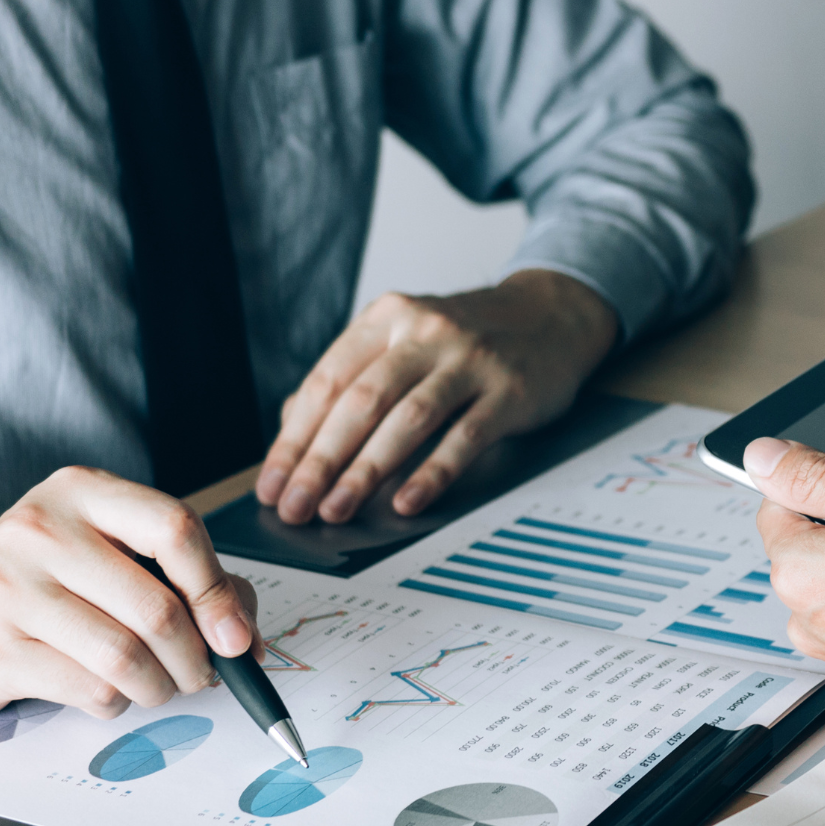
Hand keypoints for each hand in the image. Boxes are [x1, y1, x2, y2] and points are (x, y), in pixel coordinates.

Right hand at [0, 467, 259, 718]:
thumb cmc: (41, 582)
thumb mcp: (104, 550)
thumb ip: (181, 574)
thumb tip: (242, 628)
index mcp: (83, 490)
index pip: (173, 528)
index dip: (217, 588)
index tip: (236, 635)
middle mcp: (43, 527)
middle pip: (156, 606)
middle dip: (197, 658)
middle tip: (204, 675)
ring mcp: (9, 585)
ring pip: (126, 657)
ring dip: (160, 688)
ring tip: (160, 687)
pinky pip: (89, 690)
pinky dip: (115, 703)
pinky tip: (105, 690)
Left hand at [257, 269, 618, 523]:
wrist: (551, 315)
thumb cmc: (466, 339)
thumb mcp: (405, 338)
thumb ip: (353, 377)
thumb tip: (293, 431)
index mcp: (388, 317)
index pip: (328, 381)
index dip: (294, 437)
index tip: (272, 484)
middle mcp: (425, 331)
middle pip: (360, 402)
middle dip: (319, 461)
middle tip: (293, 507)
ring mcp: (471, 359)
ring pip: (407, 419)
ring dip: (365, 471)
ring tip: (335, 510)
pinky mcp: (510, 390)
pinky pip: (463, 437)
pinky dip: (431, 473)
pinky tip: (404, 502)